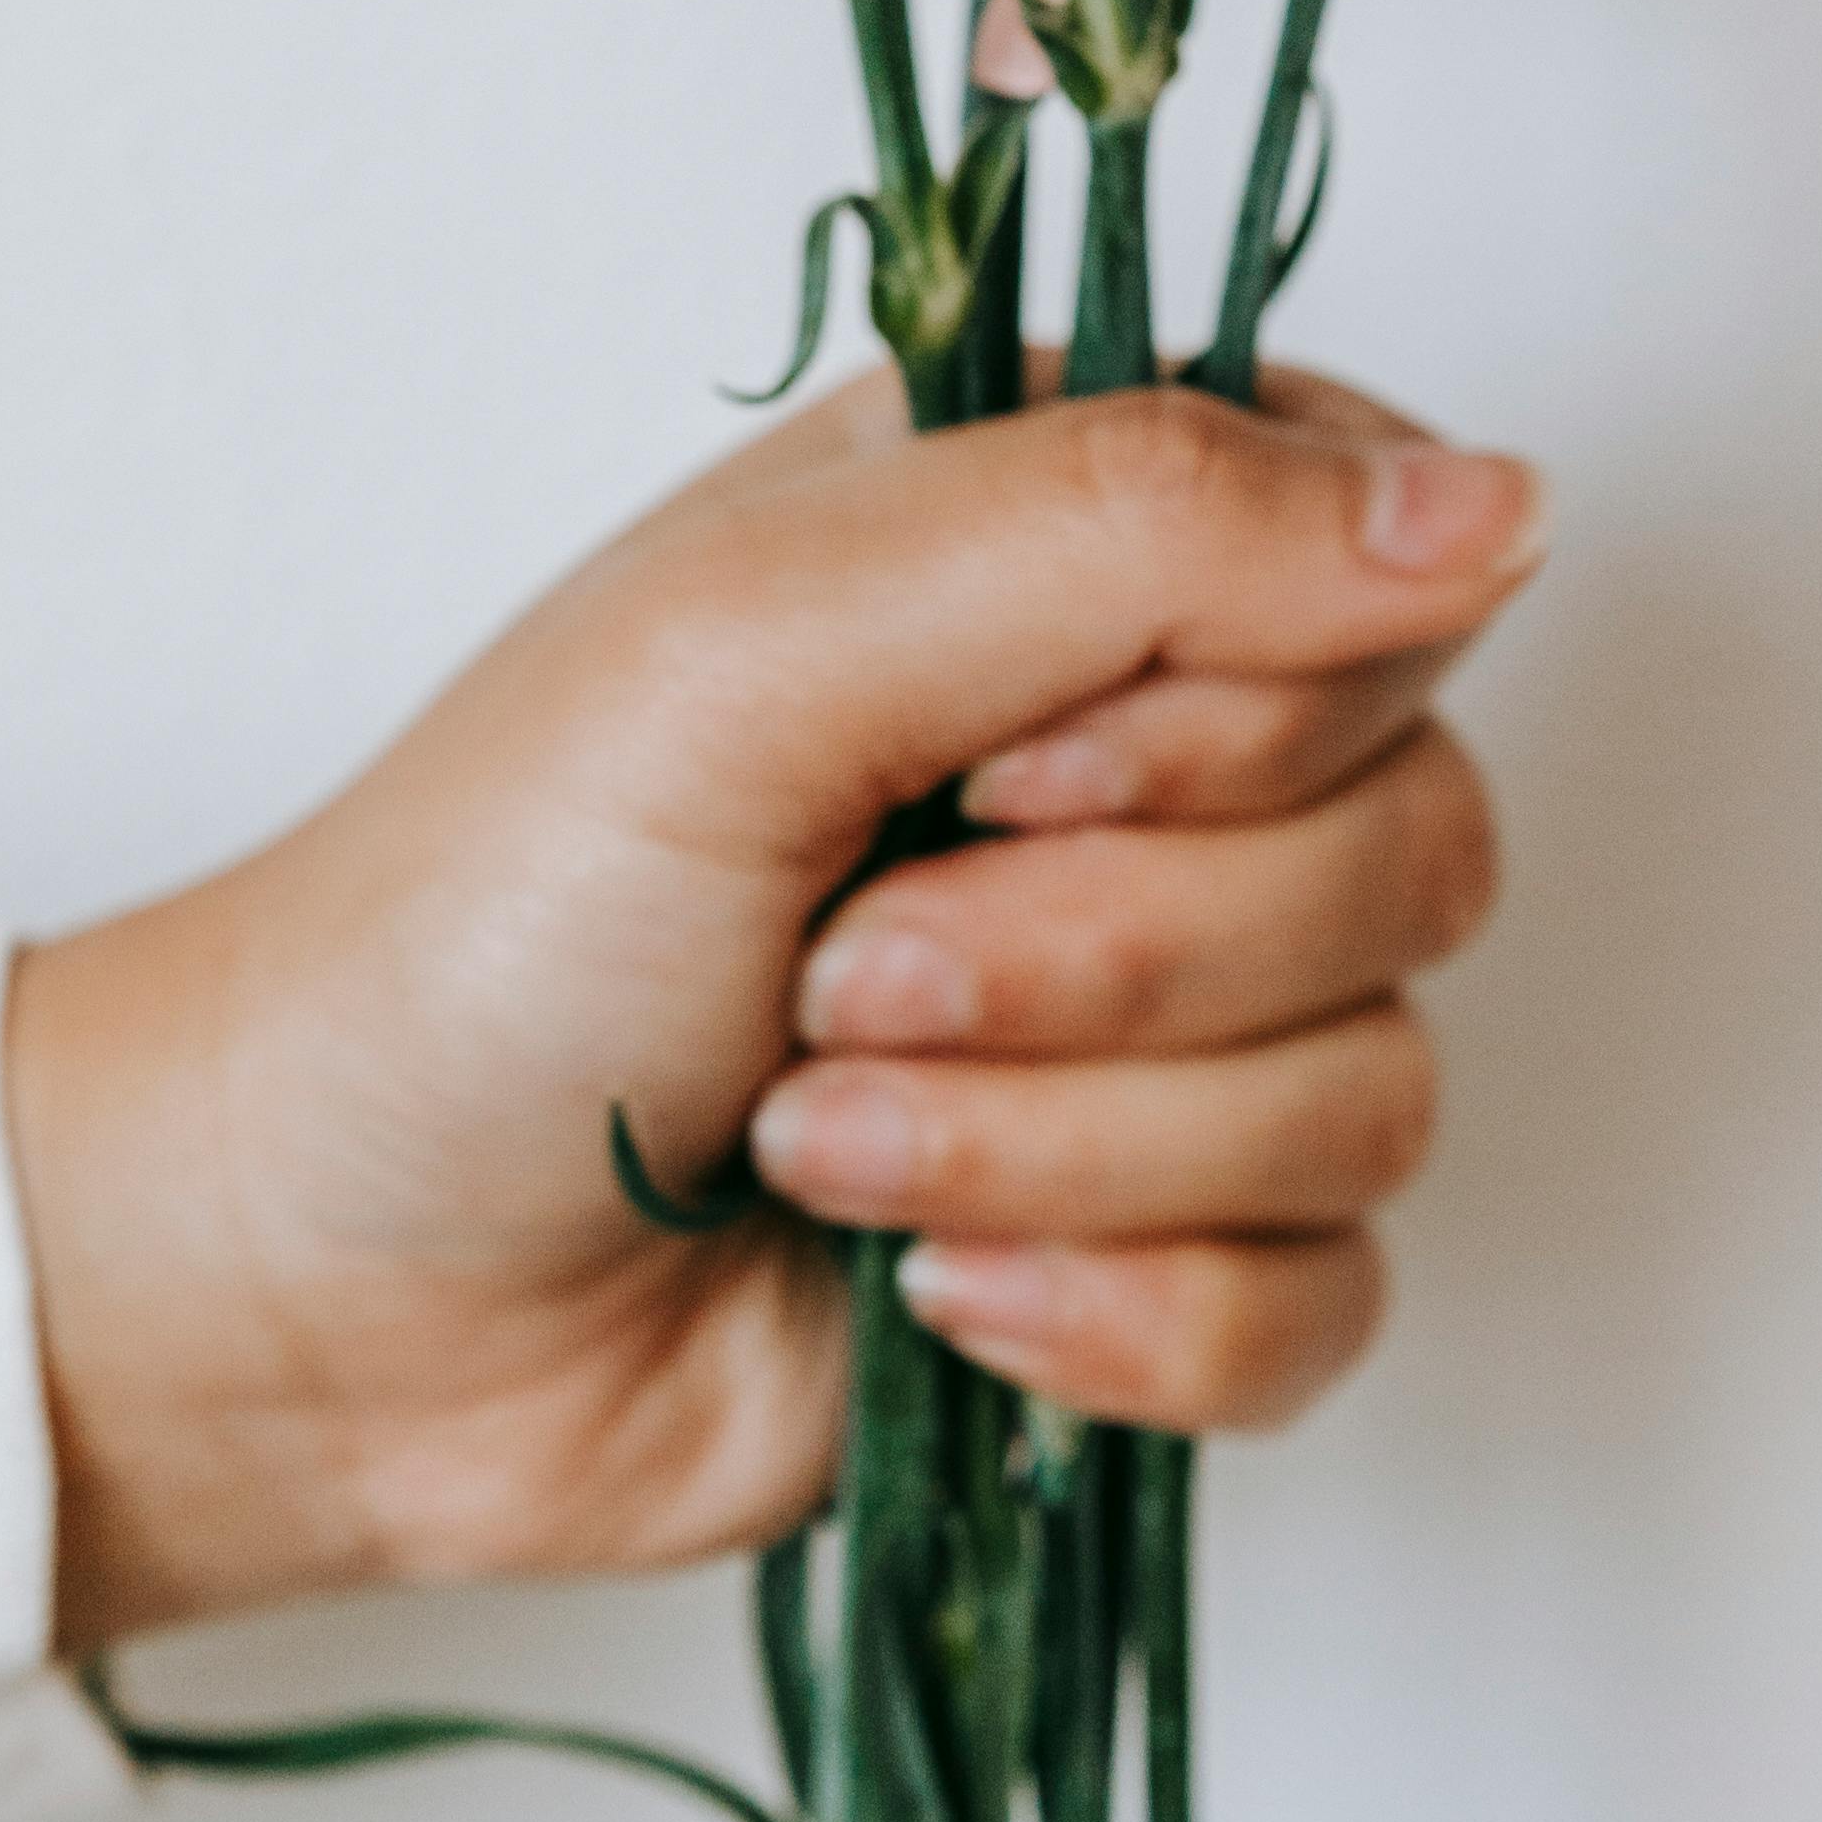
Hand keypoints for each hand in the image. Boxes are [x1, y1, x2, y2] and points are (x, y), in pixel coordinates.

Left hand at [3, 368, 1538, 1655]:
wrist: (321, 1284)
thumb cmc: (475, 916)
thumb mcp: (770, 635)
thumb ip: (1143, 522)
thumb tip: (1500, 501)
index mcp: (1072, 544)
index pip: (1395, 565)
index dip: (1240, 705)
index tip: (1004, 759)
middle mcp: (1148, 760)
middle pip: (1416, 839)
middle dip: (1110, 953)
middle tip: (842, 969)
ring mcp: (1161, 1016)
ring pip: (1376, 1085)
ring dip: (1066, 1145)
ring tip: (819, 1138)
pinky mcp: (1149, 1247)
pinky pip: (1326, 1301)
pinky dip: (1123, 1320)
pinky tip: (932, 1307)